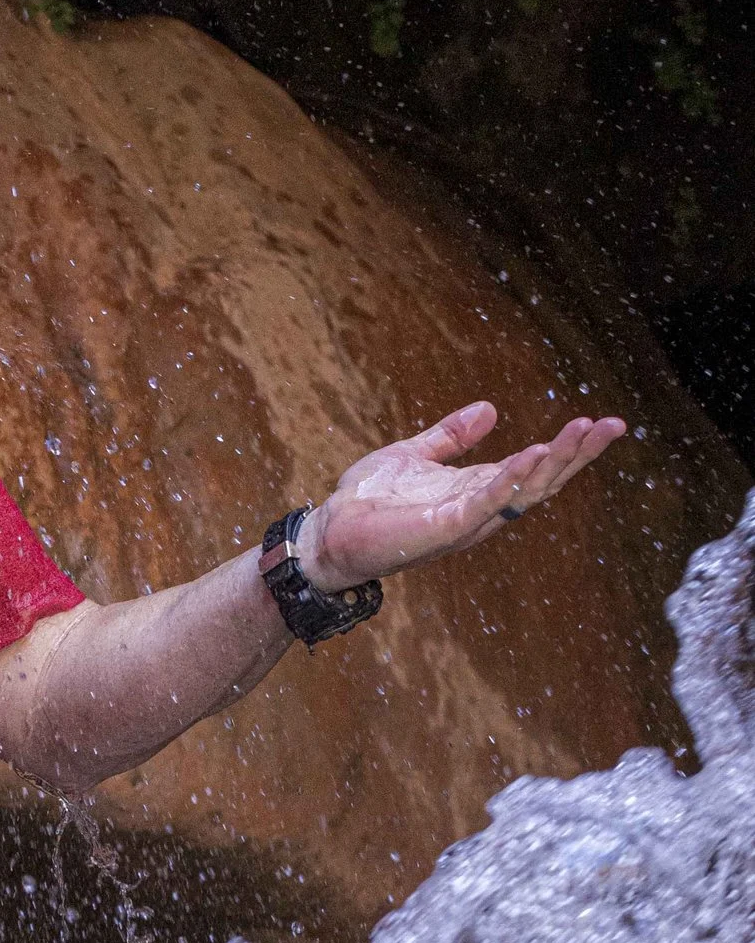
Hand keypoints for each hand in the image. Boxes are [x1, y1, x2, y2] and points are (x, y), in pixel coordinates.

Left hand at [308, 399, 625, 590]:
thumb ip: (452, 436)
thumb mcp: (415, 454)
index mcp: (478, 489)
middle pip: (542, 481)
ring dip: (554, 463)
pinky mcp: (442, 529)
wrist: (329, 533)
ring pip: (523, 493)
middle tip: (613, 424)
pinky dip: (508, 482)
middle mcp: (480, 509)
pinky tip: (530, 456)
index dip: (570, 447)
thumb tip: (491, 409)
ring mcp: (465, 522)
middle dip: (578, 453)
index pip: (535, 467)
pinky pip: (484, 505)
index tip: (602, 421)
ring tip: (583, 432)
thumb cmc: (368, 500)